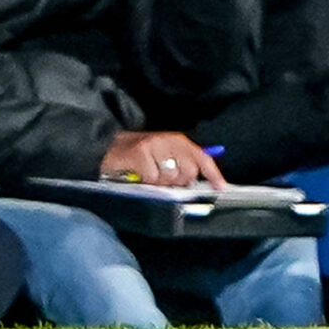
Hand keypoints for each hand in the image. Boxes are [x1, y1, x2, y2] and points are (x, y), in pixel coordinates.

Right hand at [101, 131, 226, 188]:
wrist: (106, 148)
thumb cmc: (136, 155)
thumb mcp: (161, 155)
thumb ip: (180, 164)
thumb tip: (197, 182)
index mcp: (176, 140)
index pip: (201, 157)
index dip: (213, 174)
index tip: (221, 189)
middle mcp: (167, 140)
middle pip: (188, 172)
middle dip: (177, 181)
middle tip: (162, 178)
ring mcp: (153, 145)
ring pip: (170, 177)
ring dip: (159, 182)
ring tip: (147, 175)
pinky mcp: (140, 153)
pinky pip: (153, 179)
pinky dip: (145, 181)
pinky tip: (137, 174)